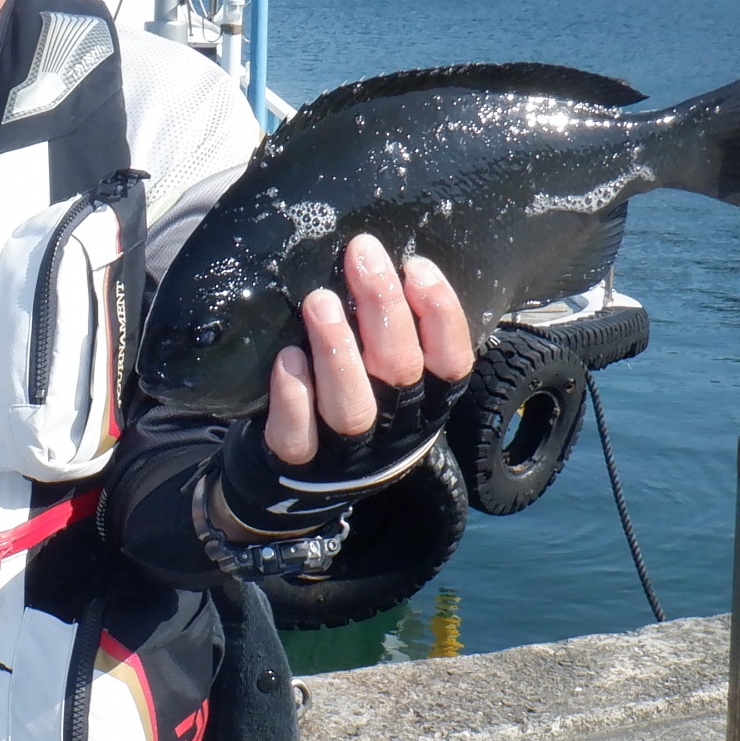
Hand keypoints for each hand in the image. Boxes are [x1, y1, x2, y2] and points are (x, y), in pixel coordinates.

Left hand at [209, 235, 473, 545]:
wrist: (290, 485)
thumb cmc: (344, 402)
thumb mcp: (383, 376)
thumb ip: (387, 333)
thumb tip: (378, 259)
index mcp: (426, 403)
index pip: (452, 360)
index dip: (440, 313)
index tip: (416, 265)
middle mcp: (394, 428)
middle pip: (400, 369)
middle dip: (384, 307)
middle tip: (361, 255)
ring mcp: (347, 452)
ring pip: (353, 405)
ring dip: (338, 350)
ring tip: (320, 301)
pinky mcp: (298, 463)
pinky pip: (298, 435)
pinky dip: (293, 397)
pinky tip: (287, 358)